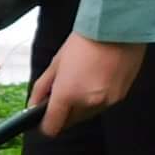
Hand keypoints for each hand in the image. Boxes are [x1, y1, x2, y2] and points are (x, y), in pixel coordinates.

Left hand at [31, 34, 145, 136]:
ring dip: (82, 106)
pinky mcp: (121, 96)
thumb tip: (33, 106)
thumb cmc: (83, 42)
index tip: (43, 119)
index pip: (52, 126)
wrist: (117, 28)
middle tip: (64, 92)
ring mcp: (107, 101)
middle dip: (65, 112)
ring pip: (88, 114)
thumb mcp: (56, 64)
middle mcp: (88, 103)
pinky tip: (98, 79)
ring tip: (83, 81)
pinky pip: (104, 105)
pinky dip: (98, 98)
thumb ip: (42, 88)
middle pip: (71, 122)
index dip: (46, 125)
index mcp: (67, 94)